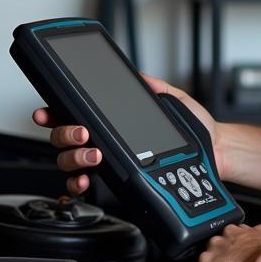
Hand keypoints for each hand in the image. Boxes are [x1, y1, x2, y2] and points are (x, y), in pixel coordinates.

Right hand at [31, 73, 222, 195]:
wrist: (214, 151)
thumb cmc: (193, 127)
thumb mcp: (173, 99)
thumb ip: (155, 87)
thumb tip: (140, 77)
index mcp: (112, 117)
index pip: (75, 112)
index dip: (54, 112)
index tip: (47, 111)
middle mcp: (103, 138)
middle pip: (63, 138)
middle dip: (65, 135)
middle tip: (82, 133)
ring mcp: (106, 160)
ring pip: (68, 161)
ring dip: (73, 158)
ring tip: (94, 154)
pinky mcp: (114, 179)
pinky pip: (83, 184)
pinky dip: (78, 183)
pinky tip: (86, 179)